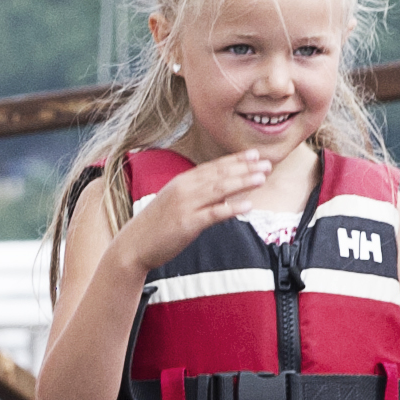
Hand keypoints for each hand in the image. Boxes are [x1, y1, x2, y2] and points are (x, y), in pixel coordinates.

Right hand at [124, 144, 285, 266]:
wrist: (133, 244)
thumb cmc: (155, 225)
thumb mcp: (174, 202)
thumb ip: (195, 194)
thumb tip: (219, 192)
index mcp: (181, 182)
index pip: (213, 167)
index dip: (235, 160)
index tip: (254, 154)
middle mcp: (184, 189)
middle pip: (220, 175)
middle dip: (245, 168)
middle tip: (266, 163)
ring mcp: (186, 206)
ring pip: (219, 190)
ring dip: (242, 182)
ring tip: (261, 178)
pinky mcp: (187, 224)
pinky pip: (213, 214)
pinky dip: (231, 208)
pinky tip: (248, 206)